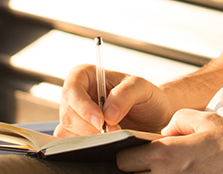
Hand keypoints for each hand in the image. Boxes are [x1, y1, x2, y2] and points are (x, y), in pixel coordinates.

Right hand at [56, 64, 175, 136]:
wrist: (153, 117)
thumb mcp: (142, 88)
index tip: (100, 121)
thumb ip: (126, 95)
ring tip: (114, 137)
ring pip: (68, 131)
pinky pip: (71, 144)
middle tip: (115, 132)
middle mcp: (76, 95)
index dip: (82, 105)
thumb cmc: (146, 97)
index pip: (72, 87)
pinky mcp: (77, 134)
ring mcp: (74, 116)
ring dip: (90, 138)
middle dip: (90, 127)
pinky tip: (104, 145)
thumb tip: (107, 114)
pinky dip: (86, 147)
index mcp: (86, 75)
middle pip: (69, 113)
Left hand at [116, 109, 222, 173]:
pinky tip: (181, 172)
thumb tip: (165, 132)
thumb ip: (178, 119)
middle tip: (152, 160)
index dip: (126, 152)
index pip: (123, 159)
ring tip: (169, 167)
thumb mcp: (206, 119)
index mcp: (166, 155)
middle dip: (136, 168)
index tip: (137, 150)